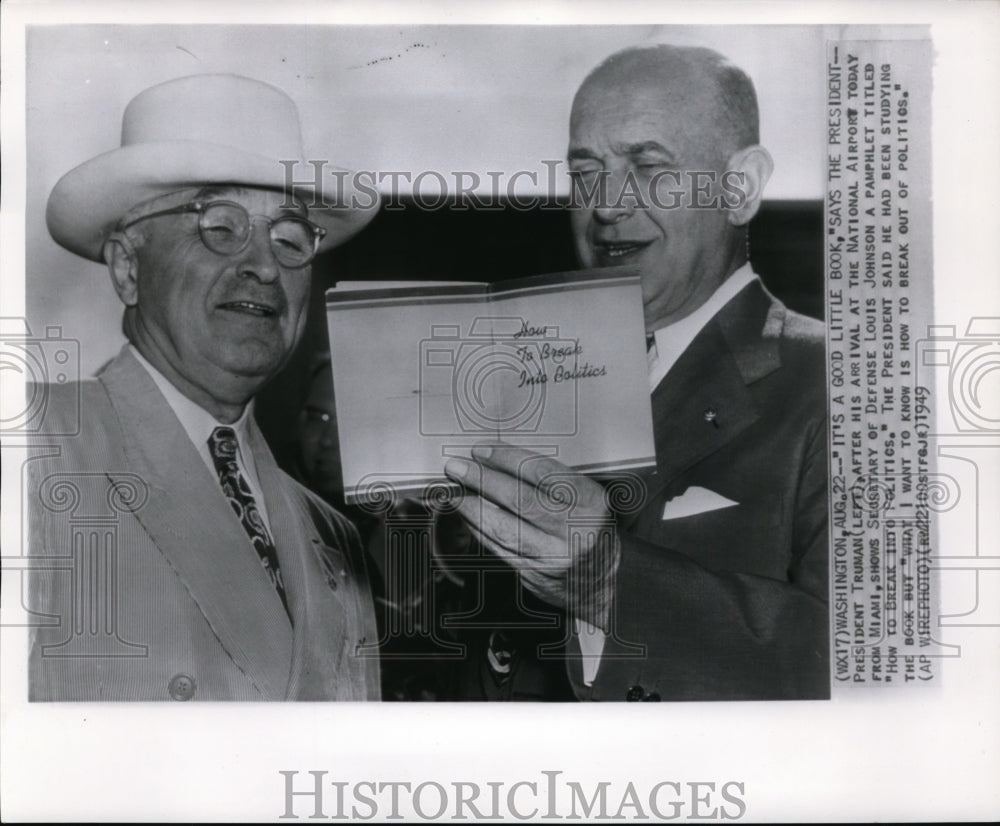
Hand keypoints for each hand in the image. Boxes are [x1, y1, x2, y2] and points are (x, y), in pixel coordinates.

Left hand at [444, 443, 619, 629]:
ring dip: (472, 508)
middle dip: (482, 480)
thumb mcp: (586, 498)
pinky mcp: (535, 574)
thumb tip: (499, 463)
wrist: (607, 580)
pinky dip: (480, 531)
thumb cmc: (591, 530)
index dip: (506, 459)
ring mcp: (552, 555)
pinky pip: (500, 549)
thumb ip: (550, 482)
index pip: (541, 473)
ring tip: (454, 493)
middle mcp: (572, 529)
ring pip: (504, 528)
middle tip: (457, 468)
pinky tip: (468, 518)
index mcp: (588, 502)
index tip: (482, 450)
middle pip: (519, 499)